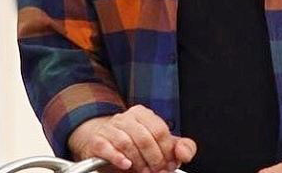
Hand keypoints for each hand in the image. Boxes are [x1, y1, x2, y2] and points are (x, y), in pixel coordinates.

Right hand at [67, 105, 195, 172]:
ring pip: (127, 143)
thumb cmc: (134, 145)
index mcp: (144, 114)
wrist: (103, 143)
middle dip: (154, 159)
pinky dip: (118, 158)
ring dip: (138, 162)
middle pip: (145, 137)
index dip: (166, 151)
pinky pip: (107, 147)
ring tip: (143, 171)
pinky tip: (126, 165)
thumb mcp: (158, 144)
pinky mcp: (98, 140)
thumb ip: (178, 147)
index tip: (168, 164)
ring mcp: (111, 127)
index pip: (160, 130)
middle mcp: (127, 117)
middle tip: (157, 171)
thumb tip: (184, 152)